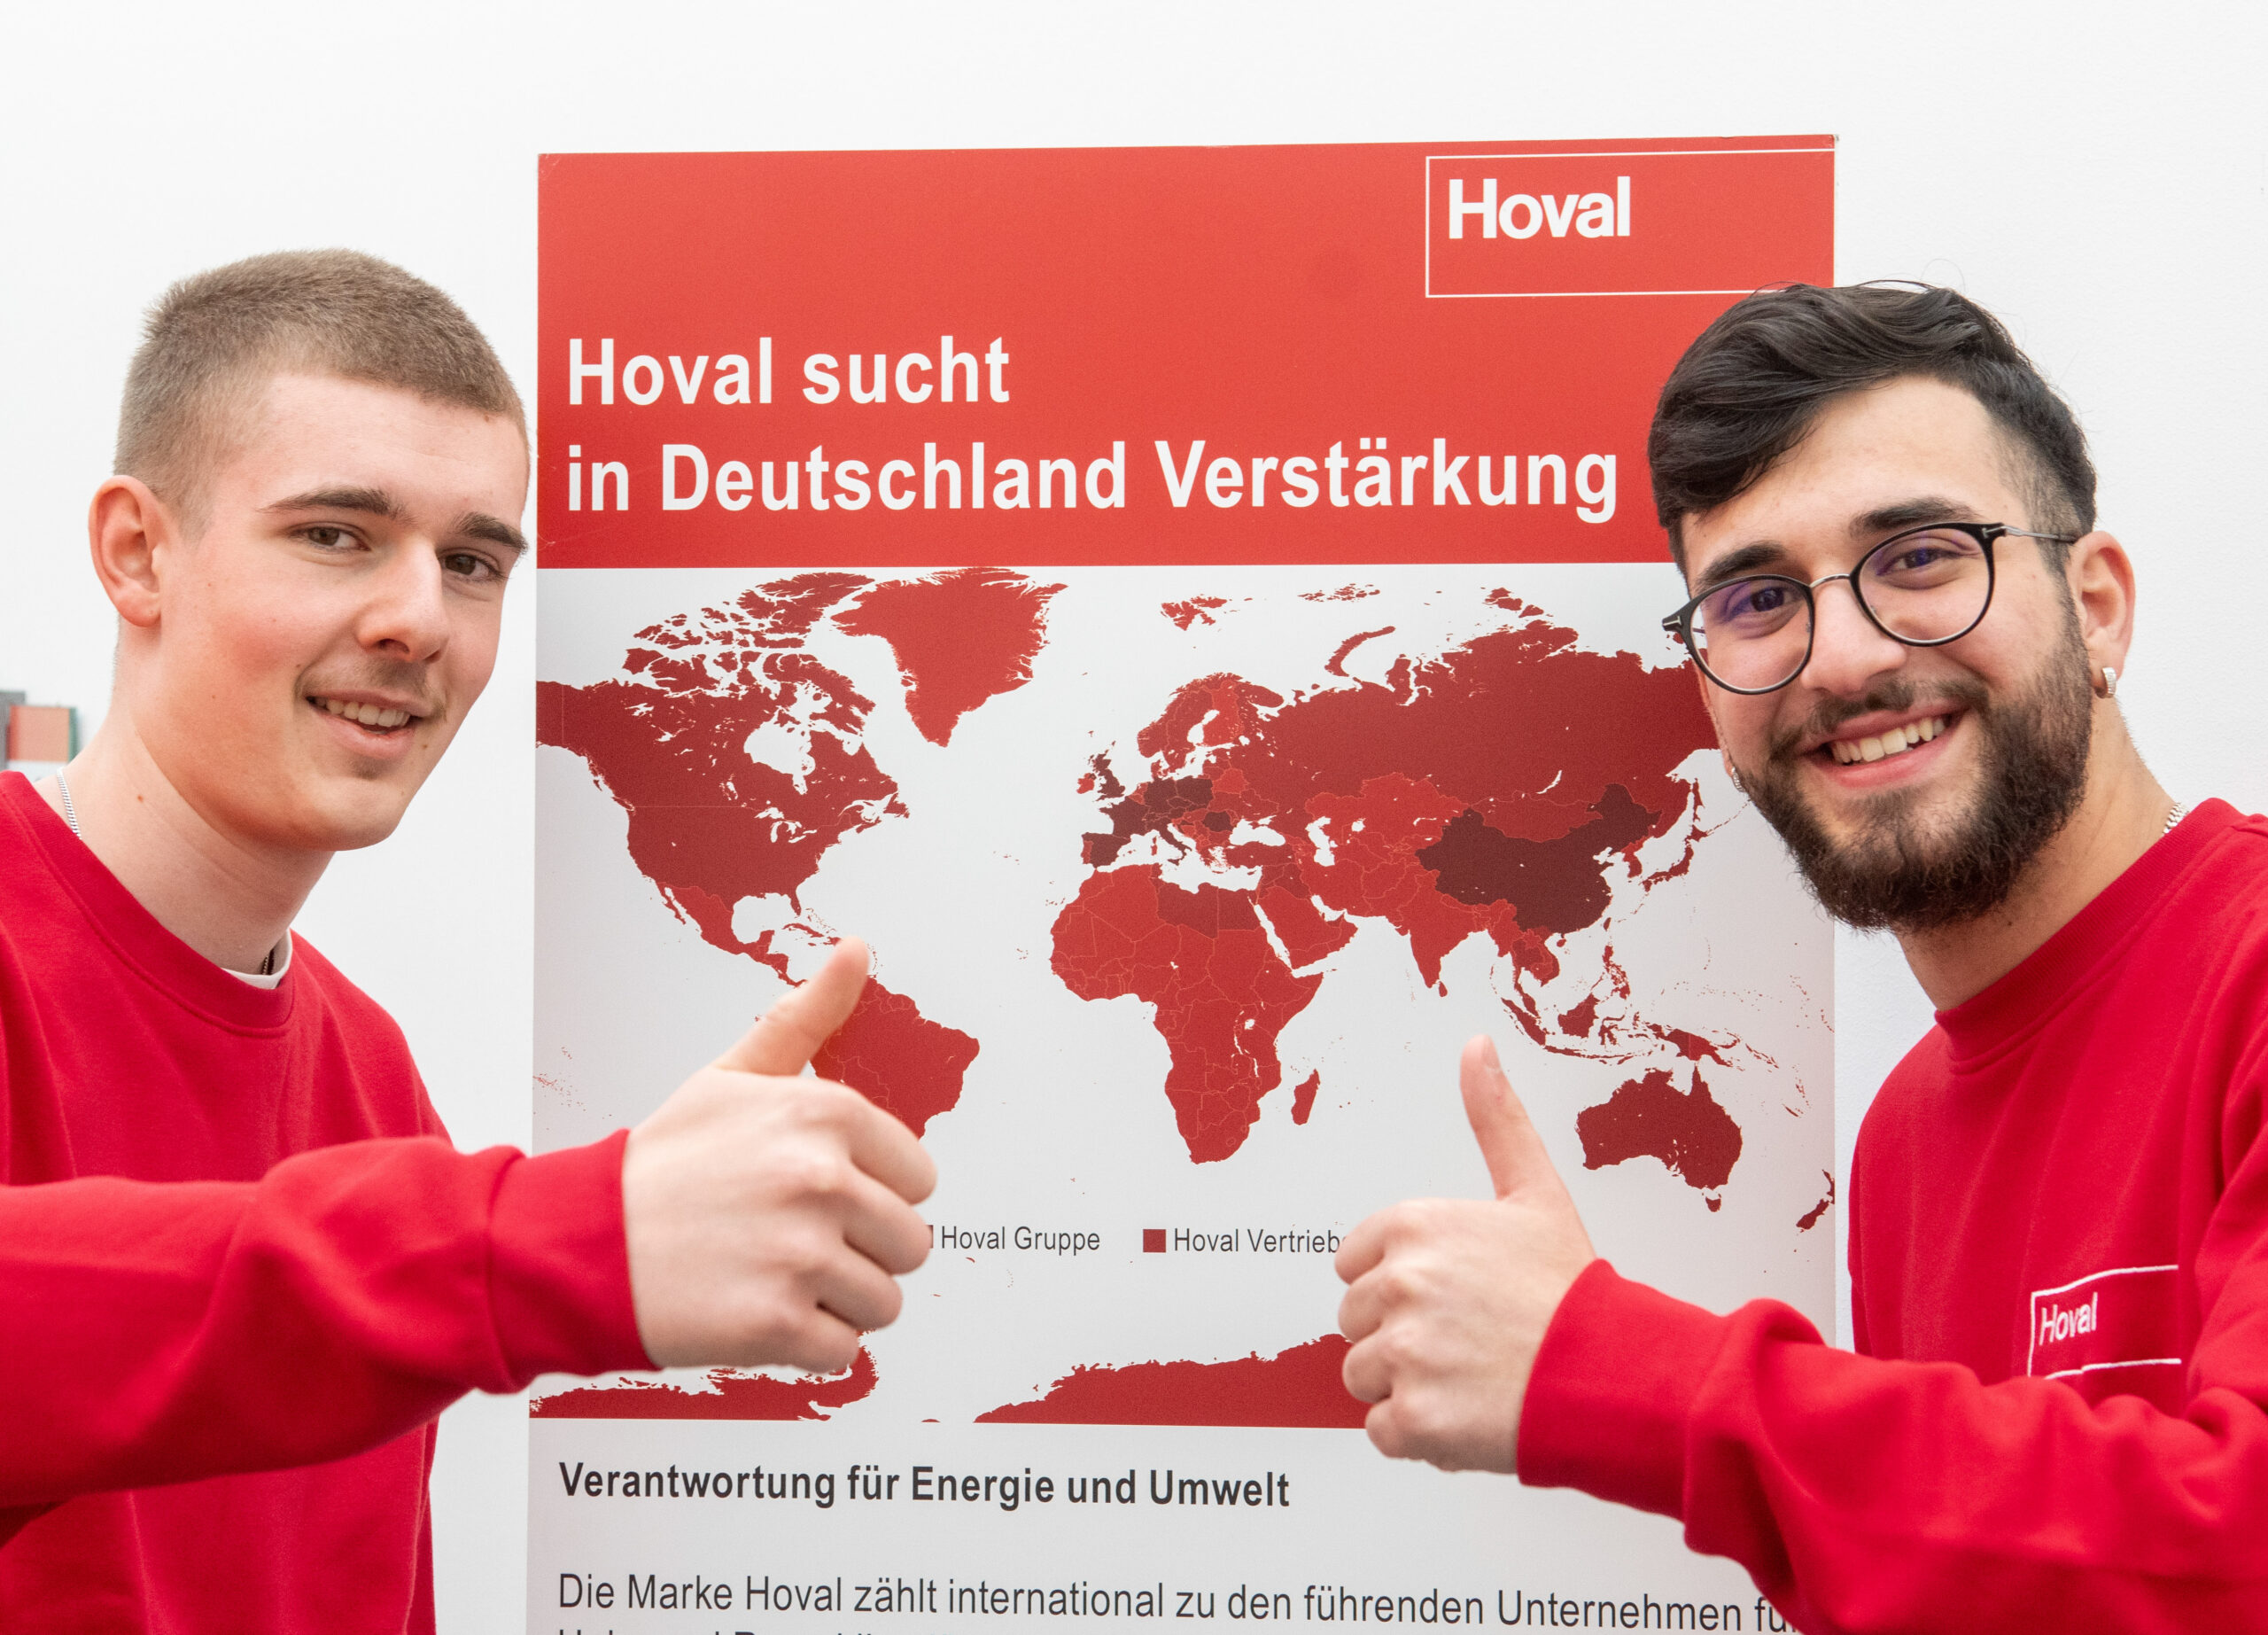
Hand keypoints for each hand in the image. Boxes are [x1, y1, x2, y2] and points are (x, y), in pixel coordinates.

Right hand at [621, 938, 936, 1371]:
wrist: (579, 1243)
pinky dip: (807, 1345)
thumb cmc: (664, 1163)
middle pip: (909, 1244)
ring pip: (883, 1301)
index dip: (869, 1193)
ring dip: (835, 1301)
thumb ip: (808, 1017)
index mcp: (827, 1114)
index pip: (918, 1178)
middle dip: (859, 1252)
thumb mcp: (734, 1076)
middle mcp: (822, 1179)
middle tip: (788, 1241)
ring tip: (771, 1274)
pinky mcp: (775, 1323)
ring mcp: (799, 1254)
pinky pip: (844, 1350)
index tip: (813, 1194)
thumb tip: (857, 950)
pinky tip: (758, 1310)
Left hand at [1335, 1035, 1595, 1472]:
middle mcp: (1400, 1283)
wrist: (1618, 1373)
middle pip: (1356, 1323)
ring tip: (1472, 1377)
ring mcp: (1404, 1353)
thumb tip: (1477, 1048)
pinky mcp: (1414, 1418)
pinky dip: (1420, 1436)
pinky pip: (1383, 1433)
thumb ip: (1494, 1117)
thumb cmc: (1575, 1292)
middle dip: (1402, 1338)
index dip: (1400, 1287)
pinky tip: (1468, 1413)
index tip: (1448, 1296)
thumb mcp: (1534, 1190)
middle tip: (1468, 1340)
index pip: (1354, 1266)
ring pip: (1364, 1379)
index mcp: (1413, 1226)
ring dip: (1409, 1389)